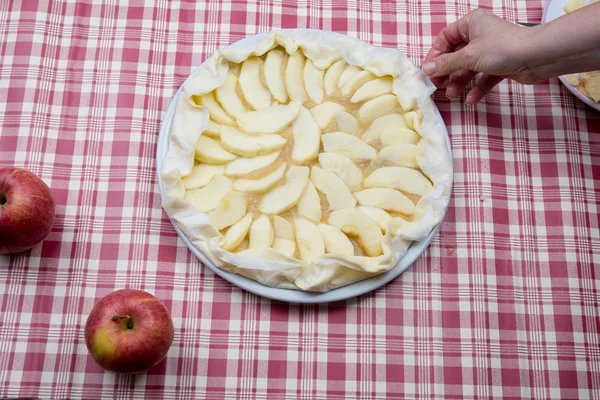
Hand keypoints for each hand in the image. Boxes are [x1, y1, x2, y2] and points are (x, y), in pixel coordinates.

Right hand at [422, 9, 541, 103]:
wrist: (538, 56)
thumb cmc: (503, 48)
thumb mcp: (468, 56)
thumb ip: (446, 64)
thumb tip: (425, 69)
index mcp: (471, 23)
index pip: (445, 38)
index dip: (435, 55)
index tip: (428, 71)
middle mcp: (479, 35)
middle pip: (455, 55)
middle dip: (447, 72)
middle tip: (437, 85)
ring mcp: (490, 51)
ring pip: (468, 68)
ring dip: (459, 82)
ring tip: (453, 94)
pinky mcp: (500, 65)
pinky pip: (483, 77)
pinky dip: (476, 87)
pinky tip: (471, 99)